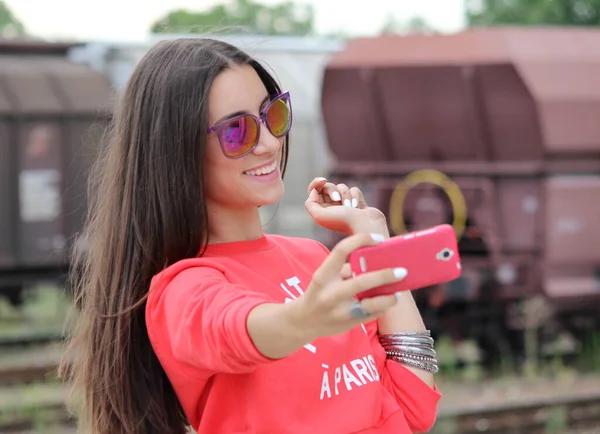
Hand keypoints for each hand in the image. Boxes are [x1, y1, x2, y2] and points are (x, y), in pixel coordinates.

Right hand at [286, 233, 406, 340]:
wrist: (303, 321)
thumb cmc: (320, 292)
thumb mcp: (325, 277)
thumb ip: (346, 269)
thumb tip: (376, 261)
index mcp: (323, 275)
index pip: (341, 250)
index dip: (361, 240)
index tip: (378, 239)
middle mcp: (330, 293)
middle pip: (362, 281)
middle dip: (385, 275)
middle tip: (402, 271)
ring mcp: (339, 311)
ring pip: (371, 304)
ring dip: (388, 297)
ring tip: (398, 292)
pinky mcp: (348, 324)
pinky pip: (372, 315)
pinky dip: (383, 307)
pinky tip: (387, 301)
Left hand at [304, 177, 386, 234]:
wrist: (365, 226)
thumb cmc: (342, 221)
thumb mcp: (320, 216)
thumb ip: (311, 204)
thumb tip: (314, 192)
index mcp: (321, 210)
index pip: (313, 191)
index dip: (316, 183)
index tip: (323, 181)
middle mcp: (331, 207)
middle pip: (327, 186)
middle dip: (332, 189)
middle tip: (336, 199)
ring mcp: (345, 204)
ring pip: (341, 187)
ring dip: (345, 195)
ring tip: (350, 207)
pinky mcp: (357, 202)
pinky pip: (354, 190)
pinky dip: (355, 196)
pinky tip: (357, 207)